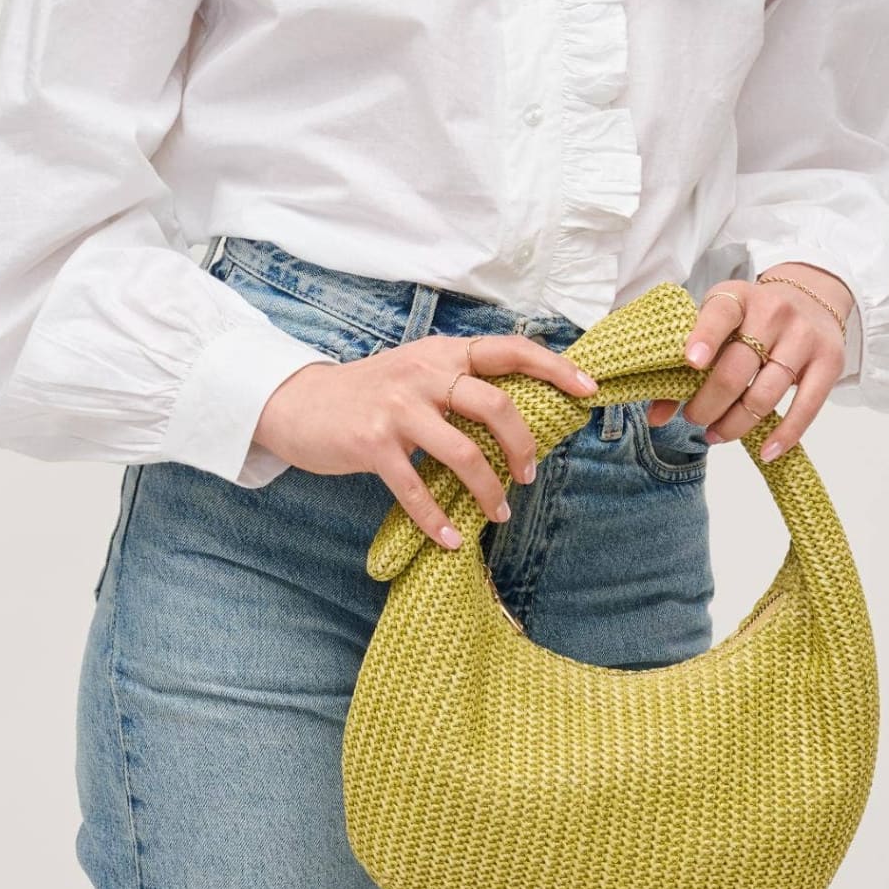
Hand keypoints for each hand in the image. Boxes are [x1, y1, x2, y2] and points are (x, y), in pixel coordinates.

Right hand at [254, 333, 598, 546]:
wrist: (300, 403)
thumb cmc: (371, 393)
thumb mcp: (418, 371)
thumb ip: (460, 382)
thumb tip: (520, 413)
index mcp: (443, 352)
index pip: (509, 349)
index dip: (554, 367)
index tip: (588, 390)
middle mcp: (424, 373)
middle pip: (495, 404)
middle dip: (522, 445)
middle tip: (529, 474)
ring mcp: (398, 408)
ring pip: (462, 452)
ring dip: (488, 490)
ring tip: (499, 512)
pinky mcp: (373, 443)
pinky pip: (416, 489)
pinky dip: (438, 520)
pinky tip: (450, 539)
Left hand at [644, 262, 853, 461]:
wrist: (812, 296)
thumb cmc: (752, 318)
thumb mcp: (718, 323)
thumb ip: (685, 363)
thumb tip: (657, 416)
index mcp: (738, 297)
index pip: (719, 315)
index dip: (704, 338)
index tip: (690, 362)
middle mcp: (773, 312)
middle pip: (736, 369)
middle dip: (708, 404)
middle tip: (694, 418)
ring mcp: (804, 337)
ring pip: (764, 395)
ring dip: (736, 424)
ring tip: (716, 434)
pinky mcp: (829, 361)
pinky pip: (806, 407)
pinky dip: (785, 435)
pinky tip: (765, 452)